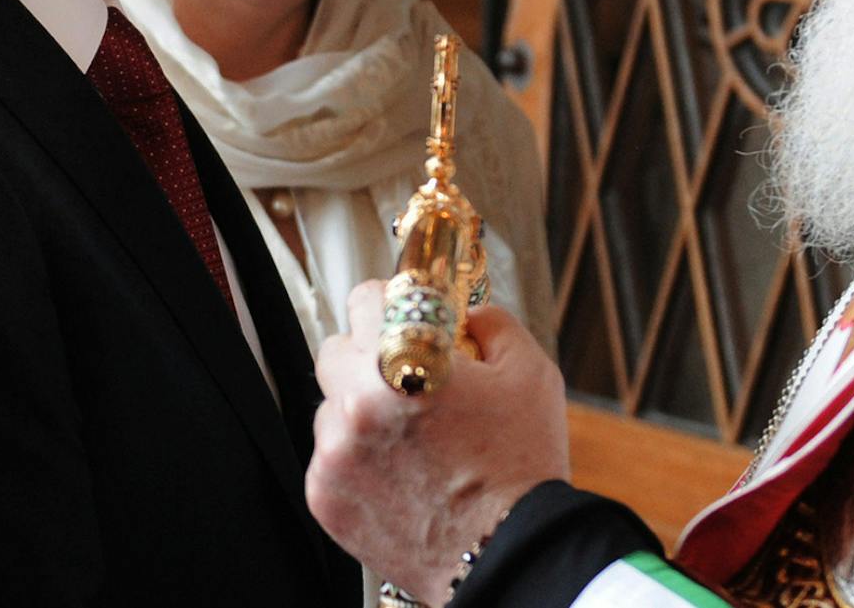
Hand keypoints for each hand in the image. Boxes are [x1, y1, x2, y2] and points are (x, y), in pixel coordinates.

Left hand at [307, 281, 570, 606]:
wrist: (508, 554)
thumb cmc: (521, 466)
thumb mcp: (529, 373)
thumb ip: (492, 324)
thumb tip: (466, 314)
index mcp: (405, 362)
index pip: (366, 298)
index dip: (391, 305)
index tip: (403, 318)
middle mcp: (358, 403)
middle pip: (337, 348)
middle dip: (369, 355)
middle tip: (406, 377)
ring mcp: (335, 452)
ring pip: (331, 405)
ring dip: (359, 410)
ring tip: (409, 438)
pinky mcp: (324, 495)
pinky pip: (328, 455)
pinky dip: (355, 457)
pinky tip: (398, 472)